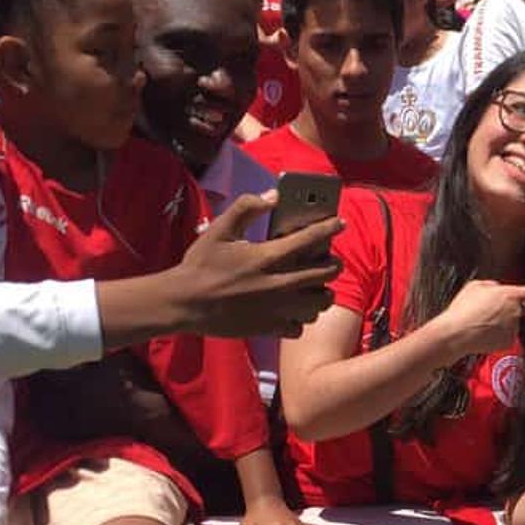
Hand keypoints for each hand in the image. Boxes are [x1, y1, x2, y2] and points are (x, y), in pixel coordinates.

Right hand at [170, 194, 342, 337]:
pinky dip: (301, 319)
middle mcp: (279, 283)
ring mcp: (277, 309)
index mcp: (268, 256)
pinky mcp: (270, 329)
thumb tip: (273, 196)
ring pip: (319, 304)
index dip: (330, 228)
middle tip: (329, 261)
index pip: (311, 239)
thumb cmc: (200, 264)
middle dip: (333, 264)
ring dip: (321, 294)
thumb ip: (246, 208)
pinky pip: (300, 327)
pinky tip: (293, 311)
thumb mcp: (219, 229)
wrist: (184, 303)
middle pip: (325, 273)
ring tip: (315, 288)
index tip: (340, 223)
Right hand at [434, 278, 524, 357]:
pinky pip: (506, 337)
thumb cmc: (462, 308)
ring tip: (479, 323)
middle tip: (484, 313)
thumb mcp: (474, 287)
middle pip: (518, 309)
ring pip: (511, 324)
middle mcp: (516, 311)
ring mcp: (514, 328)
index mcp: (509, 294)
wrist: (455, 333)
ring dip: (499, 323)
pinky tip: (483, 335)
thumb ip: (491, 286)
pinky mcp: (509, 342)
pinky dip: (496, 336)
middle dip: (507, 310)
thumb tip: (498, 291)